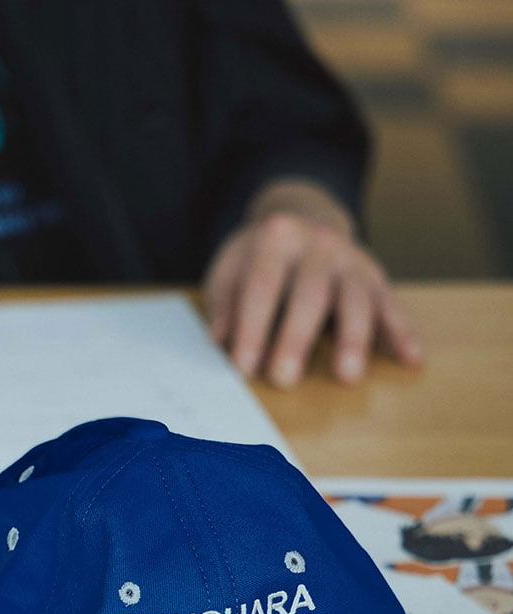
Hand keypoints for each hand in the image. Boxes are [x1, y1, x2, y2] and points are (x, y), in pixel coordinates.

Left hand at [202, 178, 422, 386]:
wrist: (301, 216)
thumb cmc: (258, 257)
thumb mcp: (230, 269)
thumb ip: (224, 305)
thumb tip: (220, 341)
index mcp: (277, 238)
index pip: (262, 286)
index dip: (252, 328)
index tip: (243, 366)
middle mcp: (319, 244)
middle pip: (311, 294)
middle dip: (296, 338)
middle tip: (284, 378)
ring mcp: (352, 260)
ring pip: (357, 299)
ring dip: (354, 339)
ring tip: (348, 376)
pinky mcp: (376, 277)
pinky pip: (391, 305)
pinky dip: (402, 333)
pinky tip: (411, 358)